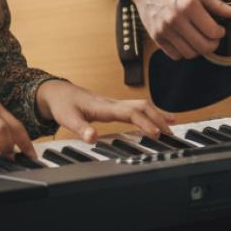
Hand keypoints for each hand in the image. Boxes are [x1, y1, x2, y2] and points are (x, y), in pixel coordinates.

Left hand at [37, 80, 173, 144]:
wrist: (58, 92)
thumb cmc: (63, 105)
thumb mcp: (67, 119)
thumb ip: (80, 128)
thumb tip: (92, 138)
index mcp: (104, 107)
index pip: (130, 113)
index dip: (144, 122)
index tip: (156, 133)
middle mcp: (113, 103)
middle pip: (142, 106)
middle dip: (157, 118)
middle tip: (170, 134)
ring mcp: (115, 103)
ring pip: (142, 105)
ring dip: (157, 114)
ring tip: (172, 126)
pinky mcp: (114, 106)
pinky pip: (137, 107)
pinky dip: (151, 112)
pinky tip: (159, 118)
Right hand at [133, 0, 230, 60]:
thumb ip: (219, 5)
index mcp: (189, 6)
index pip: (212, 32)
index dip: (220, 33)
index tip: (220, 29)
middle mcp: (175, 19)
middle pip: (203, 46)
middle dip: (213, 44)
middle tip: (213, 38)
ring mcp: (164, 30)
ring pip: (189, 54)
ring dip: (199, 50)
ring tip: (200, 39)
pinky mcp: (156, 37)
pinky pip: (175, 55)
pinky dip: (184, 52)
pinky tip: (186, 40)